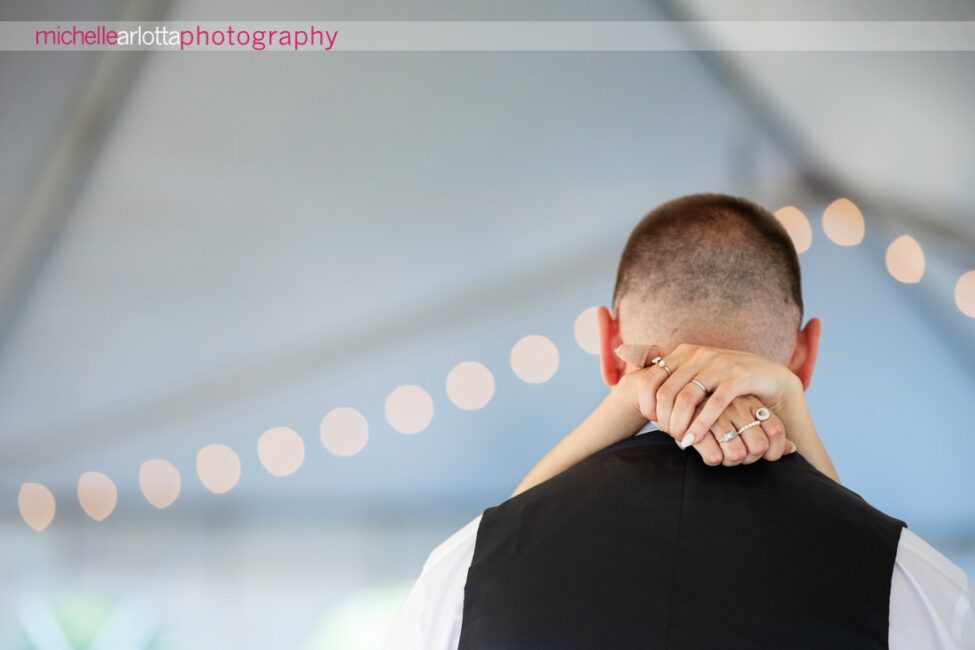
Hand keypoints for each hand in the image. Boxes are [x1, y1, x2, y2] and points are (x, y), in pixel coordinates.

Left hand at [615, 343, 801, 465]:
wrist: (769, 376)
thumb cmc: (725, 377)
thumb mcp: (693, 368)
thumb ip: (661, 361)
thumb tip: (621, 350)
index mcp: (684, 352)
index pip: (652, 378)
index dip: (646, 401)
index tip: (647, 419)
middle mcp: (699, 355)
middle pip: (667, 392)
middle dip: (663, 418)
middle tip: (665, 434)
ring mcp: (719, 364)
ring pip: (687, 398)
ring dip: (680, 423)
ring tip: (678, 440)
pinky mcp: (739, 377)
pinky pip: (714, 404)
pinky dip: (701, 424)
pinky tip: (694, 439)